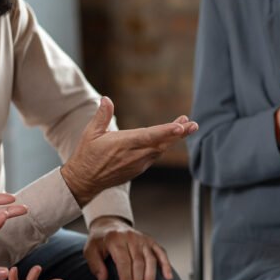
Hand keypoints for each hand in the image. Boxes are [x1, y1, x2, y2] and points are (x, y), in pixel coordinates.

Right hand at [61, 97, 198, 205]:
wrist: (85, 181)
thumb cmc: (87, 154)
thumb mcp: (90, 134)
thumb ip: (101, 116)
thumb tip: (106, 99)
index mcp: (123, 144)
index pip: (149, 136)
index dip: (166, 131)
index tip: (180, 127)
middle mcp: (134, 155)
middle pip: (161, 143)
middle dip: (179, 133)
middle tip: (193, 124)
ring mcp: (138, 163)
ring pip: (161, 149)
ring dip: (174, 138)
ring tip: (186, 126)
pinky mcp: (139, 168)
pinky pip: (155, 155)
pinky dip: (165, 145)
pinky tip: (172, 137)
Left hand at [84, 216, 172, 279]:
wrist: (110, 224)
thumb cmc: (100, 241)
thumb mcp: (90, 250)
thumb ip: (95, 264)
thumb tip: (103, 279)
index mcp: (115, 239)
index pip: (123, 261)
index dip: (126, 277)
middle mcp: (131, 237)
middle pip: (138, 262)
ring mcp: (143, 239)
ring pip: (151, 260)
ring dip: (151, 278)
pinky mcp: (151, 241)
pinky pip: (161, 253)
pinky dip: (166, 265)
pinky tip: (168, 277)